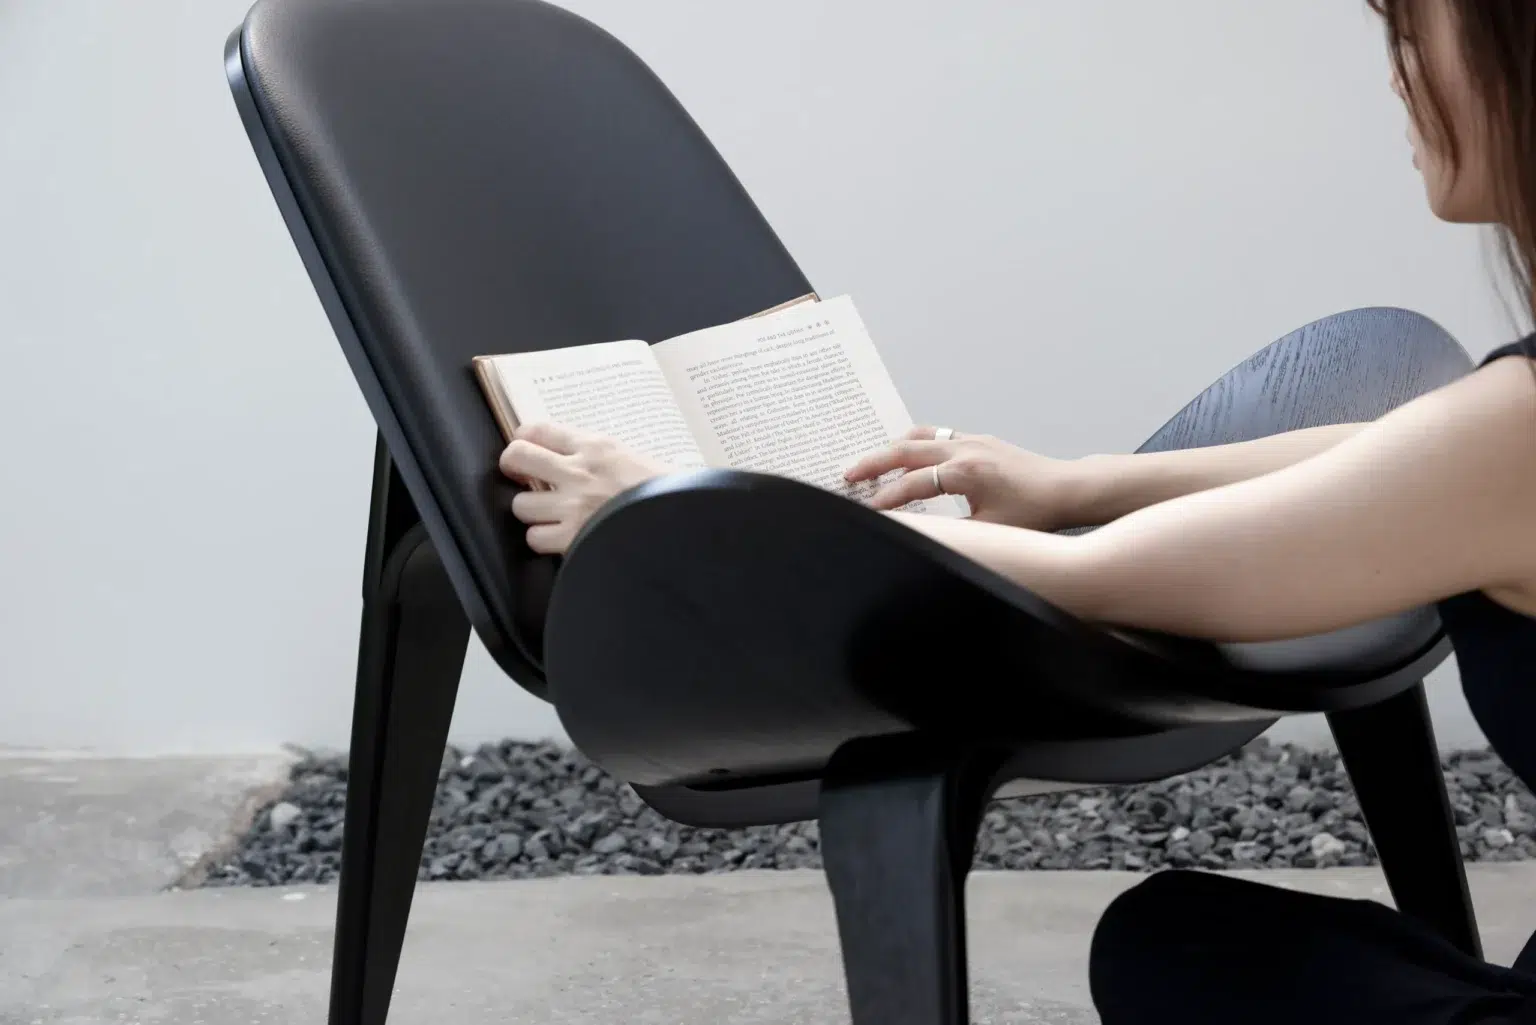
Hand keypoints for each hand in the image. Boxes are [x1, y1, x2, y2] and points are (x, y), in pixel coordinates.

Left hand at [498, 422, 669, 554]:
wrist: (684, 519)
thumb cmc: (670, 491)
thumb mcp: (636, 458)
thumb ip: (603, 456)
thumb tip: (577, 457)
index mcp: (597, 446)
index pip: (540, 429)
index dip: (525, 438)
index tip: (527, 446)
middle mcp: (579, 472)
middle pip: (518, 456)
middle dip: (512, 465)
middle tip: (520, 474)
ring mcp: (574, 506)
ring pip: (521, 504)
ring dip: (532, 511)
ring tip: (548, 514)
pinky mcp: (574, 538)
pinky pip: (536, 538)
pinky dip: (544, 539)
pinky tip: (559, 538)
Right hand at [843, 425, 1080, 529]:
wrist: (1066, 489)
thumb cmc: (1034, 512)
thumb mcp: (989, 531)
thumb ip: (951, 532)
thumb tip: (919, 536)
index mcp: (966, 473)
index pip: (913, 484)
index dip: (887, 498)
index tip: (867, 510)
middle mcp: (965, 449)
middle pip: (906, 450)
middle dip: (873, 463)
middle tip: (847, 474)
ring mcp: (971, 440)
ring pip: (919, 437)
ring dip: (891, 448)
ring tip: (869, 463)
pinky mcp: (977, 439)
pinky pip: (936, 435)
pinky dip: (914, 443)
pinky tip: (905, 454)